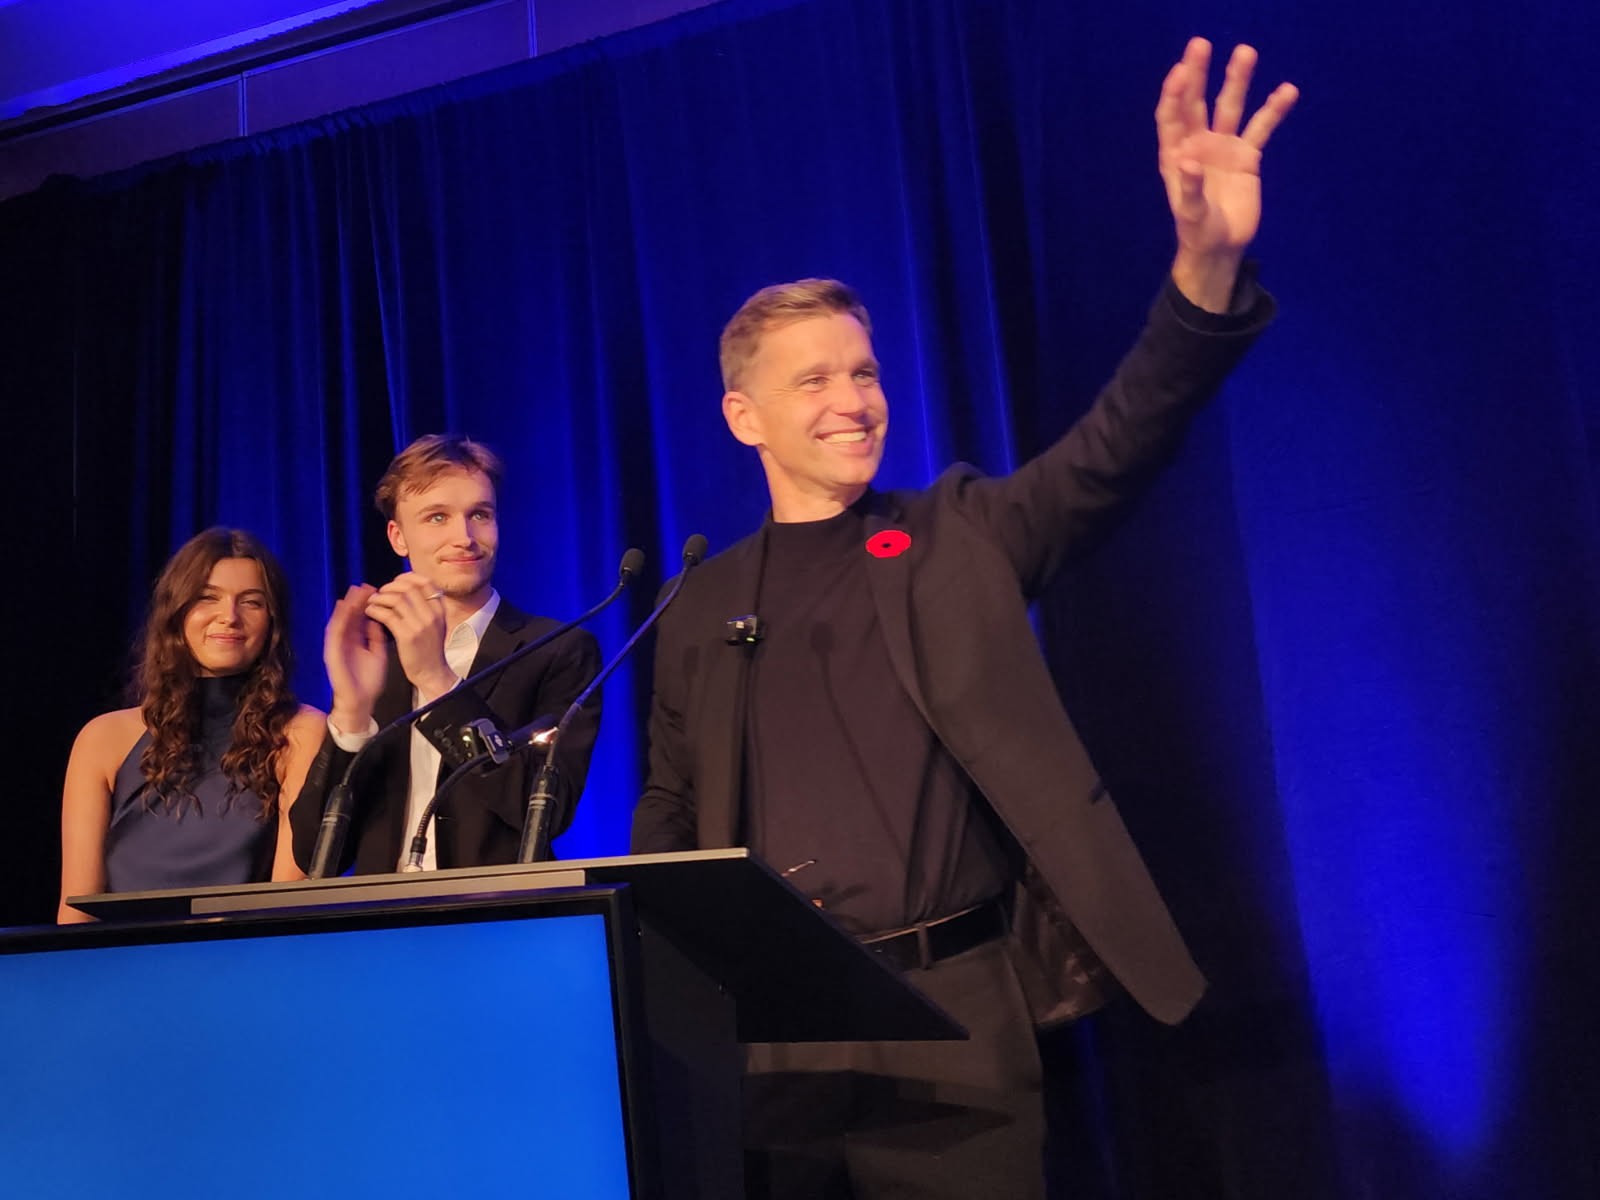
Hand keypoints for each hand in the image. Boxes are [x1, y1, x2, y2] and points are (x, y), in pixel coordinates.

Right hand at [324, 584, 385, 730]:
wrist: (360, 702)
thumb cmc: (368, 681)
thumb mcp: (377, 654)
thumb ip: (376, 637)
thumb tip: (380, 618)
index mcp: (356, 641)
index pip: (361, 618)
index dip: (368, 604)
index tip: (377, 591)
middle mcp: (345, 641)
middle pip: (350, 617)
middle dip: (357, 601)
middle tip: (366, 586)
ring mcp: (337, 647)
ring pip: (340, 621)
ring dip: (346, 606)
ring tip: (355, 592)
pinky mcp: (332, 653)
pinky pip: (334, 634)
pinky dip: (338, 620)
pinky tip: (343, 608)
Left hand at [365, 571, 456, 700]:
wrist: (432, 672)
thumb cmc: (430, 649)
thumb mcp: (436, 624)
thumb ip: (427, 607)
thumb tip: (409, 589)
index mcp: (440, 609)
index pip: (425, 582)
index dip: (408, 578)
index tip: (396, 581)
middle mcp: (432, 614)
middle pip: (409, 588)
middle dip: (390, 586)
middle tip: (380, 592)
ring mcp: (420, 625)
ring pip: (397, 599)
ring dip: (380, 597)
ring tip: (372, 601)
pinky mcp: (407, 636)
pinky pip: (387, 615)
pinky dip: (376, 610)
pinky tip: (370, 612)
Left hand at [1156, 38, 1297, 310]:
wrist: (1221, 248)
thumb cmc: (1198, 233)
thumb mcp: (1191, 215)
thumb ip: (1189, 189)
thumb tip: (1187, 160)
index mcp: (1176, 155)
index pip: (1172, 116)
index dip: (1175, 93)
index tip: (1182, 70)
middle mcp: (1198, 144)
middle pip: (1197, 102)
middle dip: (1198, 73)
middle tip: (1201, 44)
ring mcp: (1223, 147)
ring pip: (1230, 107)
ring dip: (1237, 80)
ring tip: (1246, 51)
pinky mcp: (1247, 157)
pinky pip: (1261, 127)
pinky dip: (1273, 110)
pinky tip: (1287, 90)